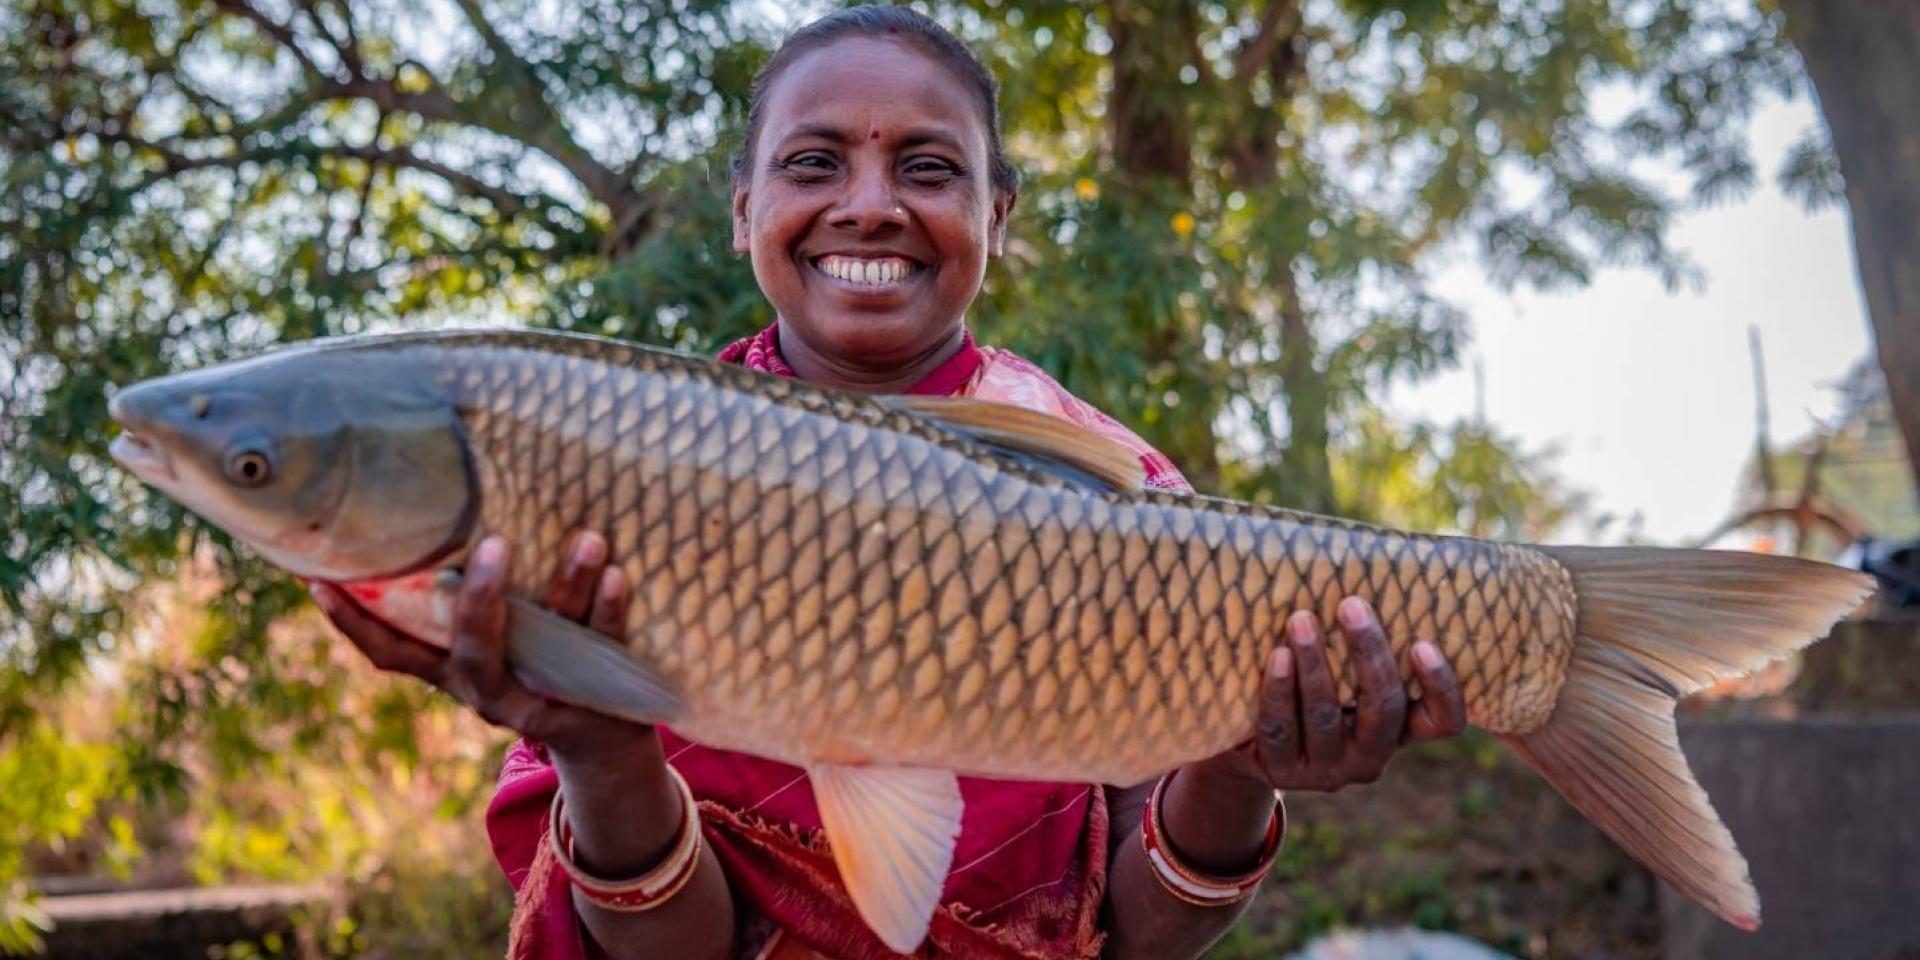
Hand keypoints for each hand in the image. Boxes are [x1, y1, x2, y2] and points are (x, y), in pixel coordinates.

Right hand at [311, 531, 648, 759]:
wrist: (602, 740)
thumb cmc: (534, 663)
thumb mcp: (495, 637)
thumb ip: (467, 596)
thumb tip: (447, 508)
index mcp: (453, 671)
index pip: (391, 653)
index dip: (352, 623)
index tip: (317, 579)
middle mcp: (488, 688)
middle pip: (474, 651)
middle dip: (480, 600)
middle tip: (493, 542)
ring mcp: (541, 698)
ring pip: (553, 641)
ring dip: (569, 584)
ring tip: (588, 538)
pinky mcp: (594, 699)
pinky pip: (605, 646)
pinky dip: (610, 608)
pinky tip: (617, 573)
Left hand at [1206, 595, 1467, 792]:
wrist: (1253, 744)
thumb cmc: (1315, 689)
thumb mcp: (1348, 676)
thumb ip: (1367, 645)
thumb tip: (1372, 558)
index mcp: (1401, 732)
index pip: (1444, 721)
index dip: (1442, 688)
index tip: (1423, 643)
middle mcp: (1371, 758)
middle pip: (1383, 709)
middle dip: (1368, 654)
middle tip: (1350, 604)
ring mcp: (1328, 771)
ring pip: (1327, 717)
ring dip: (1315, 664)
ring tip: (1301, 620)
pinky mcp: (1283, 771)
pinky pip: (1281, 729)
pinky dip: (1278, 690)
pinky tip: (1277, 655)